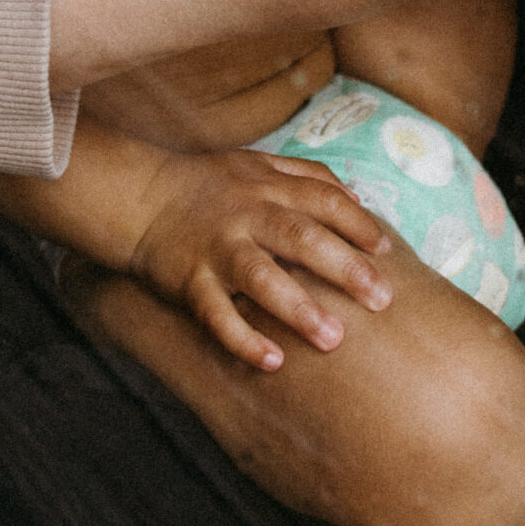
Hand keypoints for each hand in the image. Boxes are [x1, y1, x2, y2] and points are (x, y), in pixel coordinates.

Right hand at [128, 148, 392, 370]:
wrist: (138, 196)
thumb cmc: (207, 184)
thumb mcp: (257, 163)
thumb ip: (307, 175)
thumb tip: (357, 195)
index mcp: (268, 187)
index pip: (323, 200)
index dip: (356, 223)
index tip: (386, 250)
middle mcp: (246, 215)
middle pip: (301, 238)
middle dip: (343, 268)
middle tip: (382, 300)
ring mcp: (218, 249)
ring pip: (260, 277)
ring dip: (297, 308)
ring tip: (332, 339)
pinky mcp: (190, 280)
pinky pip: (216, 314)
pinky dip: (242, 338)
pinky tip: (272, 362)